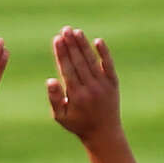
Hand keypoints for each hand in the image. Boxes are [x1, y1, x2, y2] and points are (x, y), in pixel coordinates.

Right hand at [47, 28, 122, 147]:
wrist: (103, 132)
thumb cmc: (78, 124)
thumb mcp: (60, 116)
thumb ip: (55, 98)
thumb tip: (50, 80)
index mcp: (76, 95)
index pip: (67, 69)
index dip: (61, 53)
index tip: (56, 39)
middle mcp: (90, 88)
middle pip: (78, 61)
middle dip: (71, 44)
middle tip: (65, 29)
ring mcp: (103, 84)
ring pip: (91, 60)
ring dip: (83, 45)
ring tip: (76, 32)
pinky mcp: (113, 83)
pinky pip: (108, 65)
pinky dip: (104, 53)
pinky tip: (98, 41)